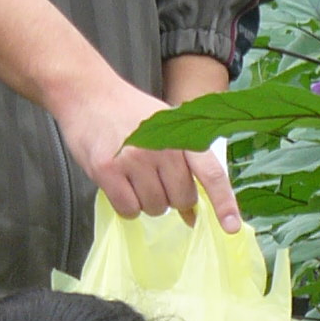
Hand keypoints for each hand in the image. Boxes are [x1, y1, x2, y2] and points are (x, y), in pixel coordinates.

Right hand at [50, 71, 240, 231]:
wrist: (87, 93)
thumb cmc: (129, 114)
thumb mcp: (165, 130)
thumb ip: (183, 168)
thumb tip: (192, 215)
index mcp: (181, 136)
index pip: (211, 173)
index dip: (224, 203)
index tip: (231, 227)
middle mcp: (161, 147)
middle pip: (181, 199)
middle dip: (172, 198)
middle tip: (154, 178)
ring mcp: (134, 159)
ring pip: (154, 208)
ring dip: (146, 201)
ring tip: (133, 176)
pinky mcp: (108, 170)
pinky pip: (128, 210)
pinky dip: (126, 205)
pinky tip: (119, 184)